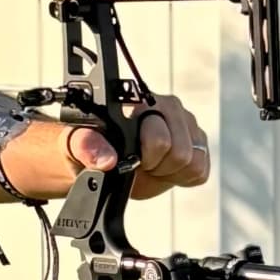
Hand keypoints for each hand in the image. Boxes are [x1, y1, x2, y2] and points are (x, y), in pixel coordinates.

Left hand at [2, 94, 210, 201]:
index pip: (160, 139)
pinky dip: (184, 177)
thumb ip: (87, 147)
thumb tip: (106, 159)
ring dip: (171, 171)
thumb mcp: (77, 145)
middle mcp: (168, 108)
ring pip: (195, 161)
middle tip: (140, 163)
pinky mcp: (197, 143)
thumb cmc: (89, 147)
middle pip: (181, 152)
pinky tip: (164, 169)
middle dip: (158, 166)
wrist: (102, 160)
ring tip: (151, 164)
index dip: (145, 159)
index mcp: (141, 102)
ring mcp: (186, 125)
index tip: (131, 160)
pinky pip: (202, 170)